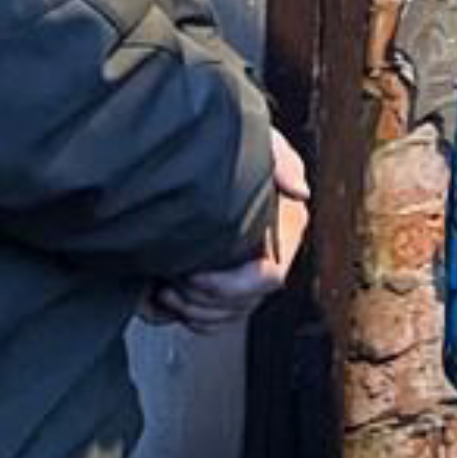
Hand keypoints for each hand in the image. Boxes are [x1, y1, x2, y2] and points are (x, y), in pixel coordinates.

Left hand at [136, 128, 310, 334]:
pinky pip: (205, 320)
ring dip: (189, 311)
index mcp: (283, 226)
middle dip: (202, 301)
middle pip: (244, 304)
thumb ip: (280, 160)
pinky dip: (178, 315)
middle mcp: (266, 254)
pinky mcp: (216, 284)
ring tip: (160, 288)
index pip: (269, 277)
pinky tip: (156, 295)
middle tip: (168, 283)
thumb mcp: (254, 138)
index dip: (230, 284)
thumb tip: (300, 191)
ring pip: (224, 318)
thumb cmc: (225, 141)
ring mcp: (240, 273)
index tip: (192, 273)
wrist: (184, 149)